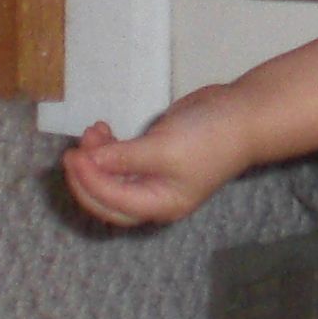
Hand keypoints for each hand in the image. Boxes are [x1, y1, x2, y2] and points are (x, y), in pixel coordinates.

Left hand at [59, 87, 255, 227]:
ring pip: (112, 177)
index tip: (75, 155)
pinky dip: (109, 148)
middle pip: (106, 198)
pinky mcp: (156, 154)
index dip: (88, 181)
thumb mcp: (163, 148)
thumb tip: (89, 161)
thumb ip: (124, 157)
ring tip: (94, 130)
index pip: (111, 201)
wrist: (243, 114)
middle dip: (86, 176)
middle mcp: (154, 195)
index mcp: (159, 204)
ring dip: (97, 157)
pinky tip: (104, 130)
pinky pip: (122, 159)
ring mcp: (155, 175)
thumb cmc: (208, 137)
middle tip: (74, 150)